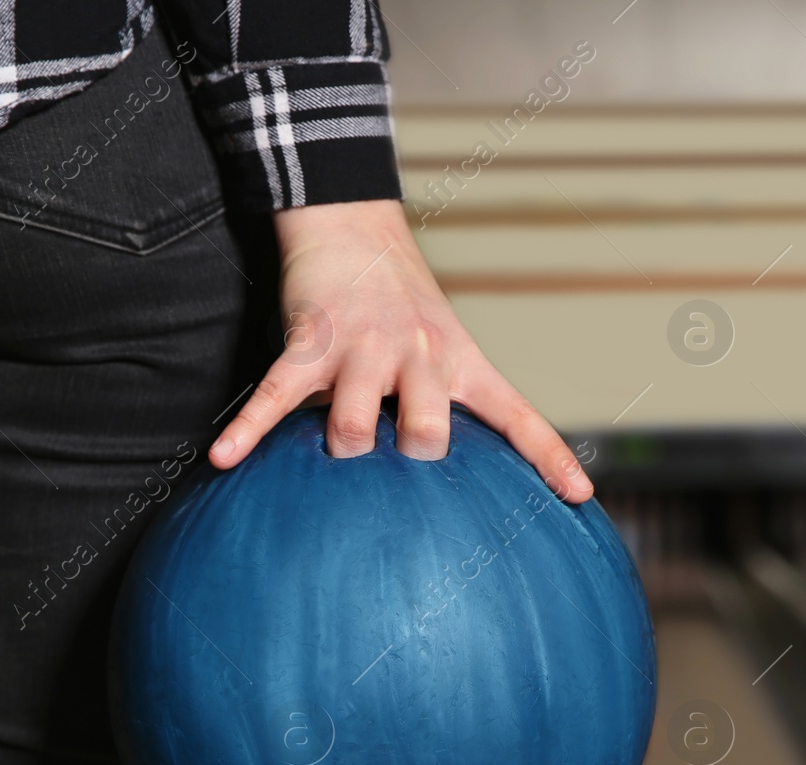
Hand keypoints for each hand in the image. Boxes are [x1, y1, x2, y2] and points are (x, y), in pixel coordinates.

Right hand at [206, 200, 593, 502]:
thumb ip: (449, 400)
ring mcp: (363, 350)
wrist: (352, 223)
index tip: (580, 499)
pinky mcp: (310, 342)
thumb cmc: (401, 299)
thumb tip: (444, 470)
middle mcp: (419, 358)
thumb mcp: (444, 342)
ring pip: (356, 427)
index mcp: (460, 363)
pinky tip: (224, 458)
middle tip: (400, 449)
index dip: (550, 459)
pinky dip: (249, 429)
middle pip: (428, 434)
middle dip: (415, 456)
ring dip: (344, 446)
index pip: (518, 416)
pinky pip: (277, 396)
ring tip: (339, 443)